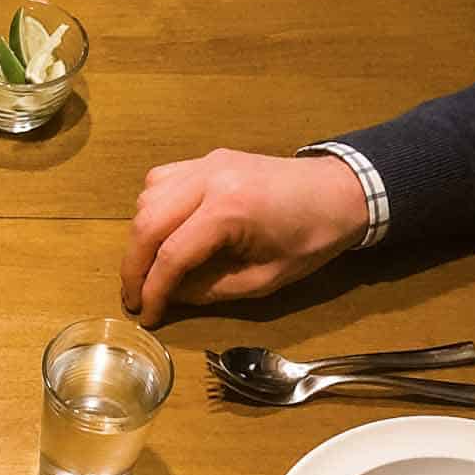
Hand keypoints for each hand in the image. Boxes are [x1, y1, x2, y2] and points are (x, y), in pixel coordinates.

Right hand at [120, 150, 368, 326]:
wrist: (341, 191)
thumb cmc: (311, 239)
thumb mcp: (264, 279)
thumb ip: (210, 289)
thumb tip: (169, 296)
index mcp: (230, 210)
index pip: (172, 256)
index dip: (153, 291)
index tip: (145, 316)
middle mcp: (210, 179)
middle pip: (147, 224)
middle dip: (133, 267)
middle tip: (134, 297)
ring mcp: (206, 163)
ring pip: (147, 199)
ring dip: (141, 237)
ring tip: (149, 267)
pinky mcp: (207, 159)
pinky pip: (161, 180)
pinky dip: (152, 208)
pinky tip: (162, 231)